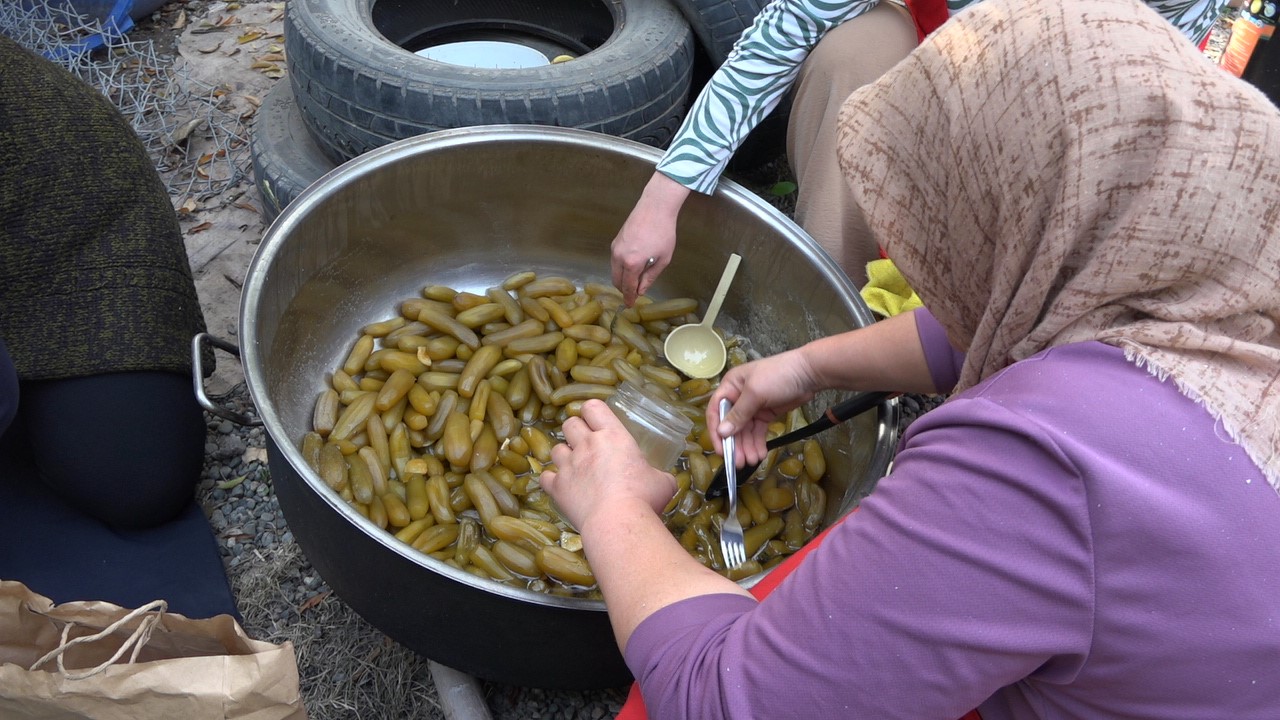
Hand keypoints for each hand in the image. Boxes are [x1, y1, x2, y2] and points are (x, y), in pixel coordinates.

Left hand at [541, 400, 677, 531]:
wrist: (618, 523)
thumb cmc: (644, 498)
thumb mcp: (663, 482)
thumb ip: (658, 475)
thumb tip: (662, 480)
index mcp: (613, 436)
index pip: (593, 407)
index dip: (592, 412)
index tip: (597, 421)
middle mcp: (587, 445)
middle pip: (570, 423)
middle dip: (576, 431)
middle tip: (587, 445)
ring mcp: (569, 465)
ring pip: (555, 448)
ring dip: (564, 455)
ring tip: (575, 467)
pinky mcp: (558, 487)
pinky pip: (545, 477)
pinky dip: (552, 480)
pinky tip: (561, 487)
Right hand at [611, 173, 690, 305]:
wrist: (655, 207)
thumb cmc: (663, 233)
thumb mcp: (662, 259)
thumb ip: (650, 277)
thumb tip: (641, 290)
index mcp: (632, 263)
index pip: (627, 287)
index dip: (629, 298)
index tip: (630, 305)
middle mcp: (619, 257)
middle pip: (616, 280)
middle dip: (624, 289)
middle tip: (633, 294)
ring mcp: (615, 248)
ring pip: (614, 270)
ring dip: (622, 278)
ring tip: (635, 280)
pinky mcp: (615, 241)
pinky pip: (615, 260)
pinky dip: (621, 267)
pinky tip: (632, 266)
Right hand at [708, 348, 819, 465]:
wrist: (809, 373)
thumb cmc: (778, 375)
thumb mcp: (755, 393)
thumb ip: (738, 414)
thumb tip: (722, 432)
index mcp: (730, 386)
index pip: (716, 411)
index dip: (716, 431)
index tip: (721, 450)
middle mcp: (738, 397)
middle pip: (731, 425)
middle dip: (735, 444)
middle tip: (740, 462)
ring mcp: (753, 406)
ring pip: (745, 431)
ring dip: (747, 446)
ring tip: (752, 461)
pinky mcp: (766, 414)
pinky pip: (757, 431)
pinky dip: (758, 443)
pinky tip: (760, 454)